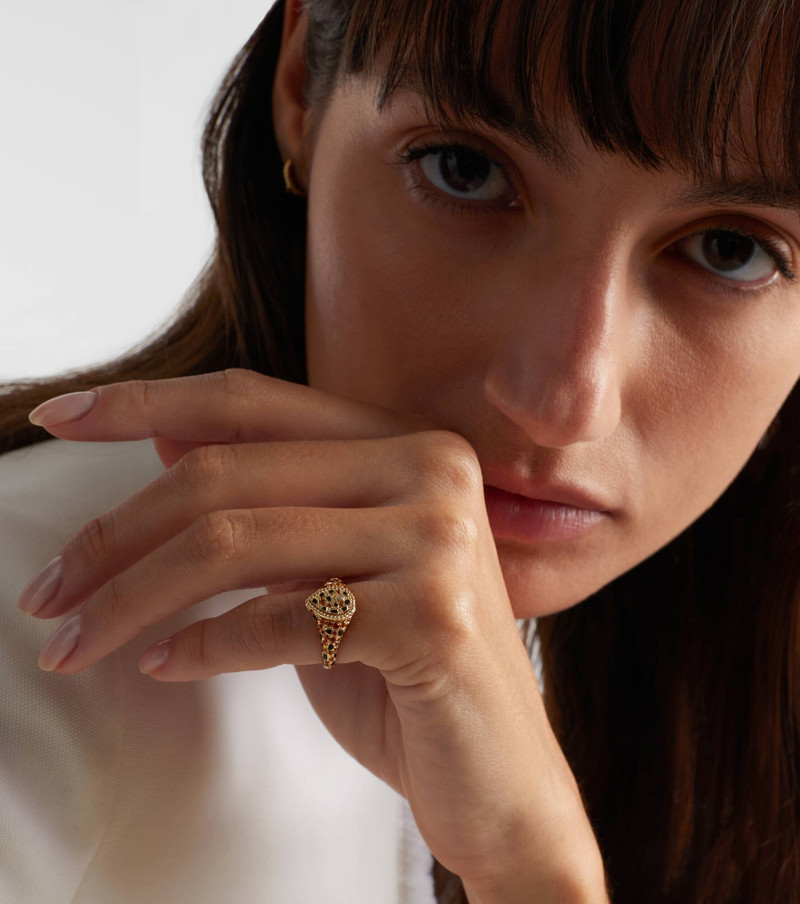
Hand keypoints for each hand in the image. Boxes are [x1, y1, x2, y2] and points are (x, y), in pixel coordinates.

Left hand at [19, 369, 605, 895]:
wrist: (498, 775)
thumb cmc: (406, 668)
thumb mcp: (329, 568)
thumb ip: (268, 498)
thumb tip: (169, 441)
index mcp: (408, 443)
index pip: (252, 401)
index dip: (146, 402)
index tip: (60, 418)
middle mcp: (432, 469)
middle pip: (227, 474)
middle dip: (115, 536)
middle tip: (47, 592)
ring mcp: (440, 538)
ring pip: (235, 542)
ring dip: (132, 598)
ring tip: (74, 640)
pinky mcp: (432, 616)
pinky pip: (275, 622)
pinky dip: (202, 647)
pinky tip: (164, 665)